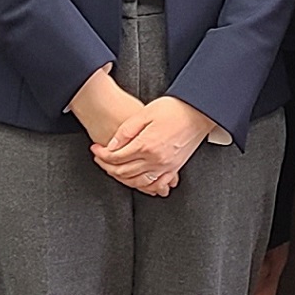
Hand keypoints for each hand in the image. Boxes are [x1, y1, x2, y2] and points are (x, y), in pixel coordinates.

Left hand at [93, 95, 220, 195]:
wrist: (199, 112)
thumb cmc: (175, 109)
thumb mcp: (145, 113)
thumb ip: (126, 131)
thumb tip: (112, 145)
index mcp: (146, 145)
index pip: (116, 157)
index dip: (102, 154)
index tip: (95, 149)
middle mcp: (156, 160)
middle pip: (124, 171)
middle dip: (107, 166)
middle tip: (99, 158)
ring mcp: (166, 166)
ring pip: (137, 182)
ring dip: (122, 178)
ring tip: (114, 169)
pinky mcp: (175, 168)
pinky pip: (156, 184)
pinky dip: (144, 186)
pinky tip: (137, 182)